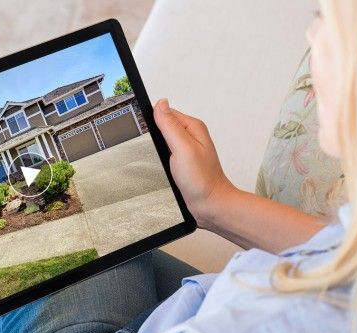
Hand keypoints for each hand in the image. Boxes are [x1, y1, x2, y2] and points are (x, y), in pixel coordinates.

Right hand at [153, 99, 233, 228]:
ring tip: (158, 159)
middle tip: (154, 149)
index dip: (153, 120)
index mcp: (193, 127)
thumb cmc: (202, 180)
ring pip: (163, 141)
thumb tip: (160, 103)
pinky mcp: (182, 162)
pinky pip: (166, 153)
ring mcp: (186, 150)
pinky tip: (160, 165)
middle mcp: (190, 136)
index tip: (146, 132)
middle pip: (163, 126)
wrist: (210, 205)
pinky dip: (160, 158)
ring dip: (156, 148)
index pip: (166, 113)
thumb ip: (170, 125)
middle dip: (154, 136)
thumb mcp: (183, 147)